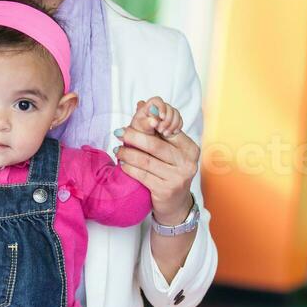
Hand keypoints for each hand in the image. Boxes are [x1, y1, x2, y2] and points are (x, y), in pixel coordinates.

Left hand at [114, 98, 198, 223]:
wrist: (175, 204)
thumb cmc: (169, 171)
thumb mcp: (168, 149)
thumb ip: (156, 128)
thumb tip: (142, 103)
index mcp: (190, 148)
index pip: (168, 130)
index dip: (150, 123)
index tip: (134, 120)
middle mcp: (187, 162)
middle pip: (155, 144)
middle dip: (134, 136)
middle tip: (119, 132)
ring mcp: (178, 177)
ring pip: (146, 161)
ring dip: (127, 153)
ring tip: (117, 149)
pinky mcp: (166, 190)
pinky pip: (142, 175)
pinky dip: (129, 168)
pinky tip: (122, 164)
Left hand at [129, 97, 182, 137]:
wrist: (148, 142)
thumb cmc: (141, 133)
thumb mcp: (141, 129)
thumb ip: (146, 124)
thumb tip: (154, 121)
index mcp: (148, 107)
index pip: (157, 100)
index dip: (161, 107)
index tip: (162, 117)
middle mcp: (158, 109)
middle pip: (168, 107)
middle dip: (166, 120)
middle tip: (160, 130)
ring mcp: (166, 113)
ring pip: (175, 113)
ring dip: (172, 124)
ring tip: (165, 134)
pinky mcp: (173, 120)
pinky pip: (180, 119)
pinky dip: (177, 126)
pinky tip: (172, 133)